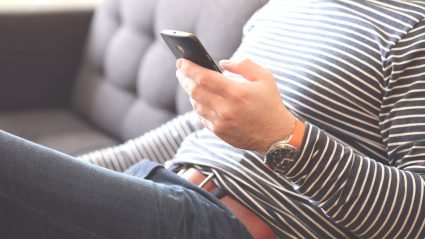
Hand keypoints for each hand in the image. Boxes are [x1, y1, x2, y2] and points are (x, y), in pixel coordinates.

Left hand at [176, 58, 295, 153]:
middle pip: (194, 91)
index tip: (181, 61)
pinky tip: (201, 99)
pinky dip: (198, 105)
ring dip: (191, 92)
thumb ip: (244, 65)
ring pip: (195, 104)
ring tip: (191, 83)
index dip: (189, 68)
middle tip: (181, 71)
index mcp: (236, 92)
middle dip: (184, 78)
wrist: (275, 135)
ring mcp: (220, 122)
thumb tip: (222, 63)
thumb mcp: (264, 77)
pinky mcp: (218, 132)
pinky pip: (201, 116)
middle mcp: (226, 108)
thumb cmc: (270, 103)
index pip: (203, 78)